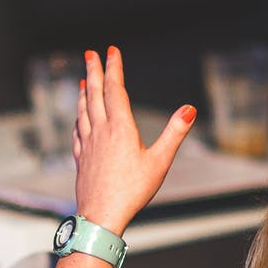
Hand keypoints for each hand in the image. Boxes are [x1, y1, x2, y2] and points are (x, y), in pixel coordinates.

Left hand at [73, 46, 195, 235]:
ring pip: (83, 110)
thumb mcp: (160, 162)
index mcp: (120, 128)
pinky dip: (78, 116)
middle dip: (93, 71)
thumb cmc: (132, 191)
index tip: (112, 50)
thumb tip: (190, 109)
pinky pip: (78, 130)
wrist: (101, 216)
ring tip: (83, 79)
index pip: (115, 90)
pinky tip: (79, 117)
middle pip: (94, 94)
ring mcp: (88, 144)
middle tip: (91, 53)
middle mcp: (100, 131)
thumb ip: (175, 133)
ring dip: (83, 92)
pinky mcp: (81, 158)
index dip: (114, 68)